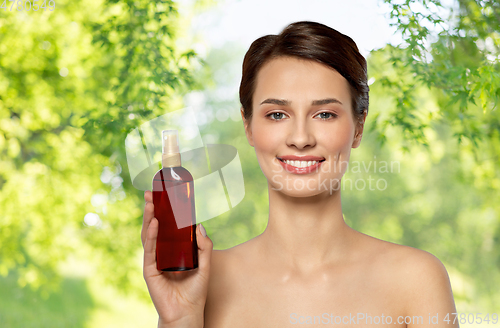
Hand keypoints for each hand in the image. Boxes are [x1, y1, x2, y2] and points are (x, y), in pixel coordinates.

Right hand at [142, 190, 212, 326]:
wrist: (187, 312)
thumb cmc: (195, 290)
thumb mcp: (205, 265)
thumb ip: (204, 247)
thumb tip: (199, 226)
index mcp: (173, 249)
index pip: (168, 226)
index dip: (165, 211)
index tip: (165, 195)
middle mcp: (162, 252)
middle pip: (156, 227)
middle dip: (153, 209)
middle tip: (152, 192)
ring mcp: (155, 260)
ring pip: (150, 235)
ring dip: (150, 218)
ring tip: (151, 203)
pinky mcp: (150, 270)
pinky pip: (150, 250)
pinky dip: (152, 235)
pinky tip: (155, 224)